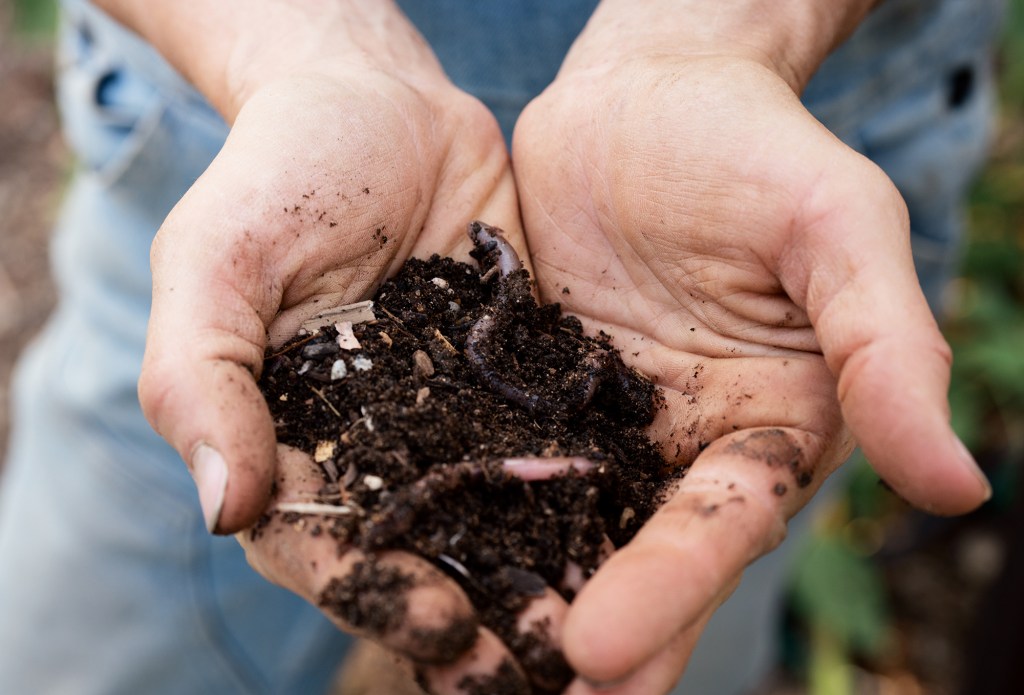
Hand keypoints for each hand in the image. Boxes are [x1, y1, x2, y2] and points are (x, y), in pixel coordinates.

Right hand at [127, 3, 572, 686]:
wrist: (380, 103)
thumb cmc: (281, 174)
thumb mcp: (215, 261)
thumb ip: (204, 379)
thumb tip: (223, 511)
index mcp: (293, 440)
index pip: (329, 544)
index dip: (381, 594)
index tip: (443, 633)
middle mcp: (380, 448)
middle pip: (424, 551)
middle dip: (477, 616)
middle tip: (537, 671)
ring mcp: (456, 420)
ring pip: (497, 518)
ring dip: (541, 582)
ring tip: (599, 639)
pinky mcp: (523, 383)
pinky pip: (555, 448)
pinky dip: (589, 499)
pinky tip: (635, 542)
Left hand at [512, 28, 990, 694]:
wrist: (648, 91)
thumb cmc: (756, 147)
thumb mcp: (837, 228)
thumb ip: (888, 350)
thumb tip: (958, 485)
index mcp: (766, 426)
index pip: (719, 526)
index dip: (669, 591)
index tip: (603, 657)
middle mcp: (678, 444)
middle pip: (630, 555)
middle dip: (583, 636)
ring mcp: (595, 423)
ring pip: (552, 525)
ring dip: (508, 597)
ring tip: (450, 669)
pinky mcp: (524, 390)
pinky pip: (487, 454)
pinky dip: (456, 510)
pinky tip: (408, 560)